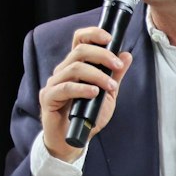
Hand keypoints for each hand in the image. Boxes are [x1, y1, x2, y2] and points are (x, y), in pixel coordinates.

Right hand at [37, 25, 132, 160]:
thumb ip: (115, 75)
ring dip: (97, 75)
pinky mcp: (48, 97)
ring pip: (74, 68)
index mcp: (75, 66)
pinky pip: (65, 88)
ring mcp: (54, 83)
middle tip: (118, 65)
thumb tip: (126, 55)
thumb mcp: (108, 94)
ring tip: (111, 86)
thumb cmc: (88, 116)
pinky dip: (81, 89)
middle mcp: (63, 71)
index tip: (110, 38)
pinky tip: (94, 93)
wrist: (73, 140)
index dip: (93, 34)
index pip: (80, 41)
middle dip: (102, 55)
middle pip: (80, 51)